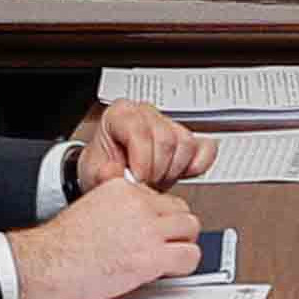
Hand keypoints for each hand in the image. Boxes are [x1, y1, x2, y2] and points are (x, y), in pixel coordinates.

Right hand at [22, 173, 210, 298]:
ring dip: (183, 244)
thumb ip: (117, 206)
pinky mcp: (152, 256)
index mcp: (123, 188)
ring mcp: (147, 229)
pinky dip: (185, 265)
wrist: (48, 261)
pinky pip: (190, 256)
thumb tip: (134, 218)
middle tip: (165, 244)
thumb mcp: (91, 206)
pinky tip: (169, 270)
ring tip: (168, 257)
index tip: (151, 231)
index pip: (160, 196)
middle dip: (175, 229)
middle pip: (181, 209)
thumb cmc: (63, 243)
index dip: (159, 217)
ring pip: (191, 228)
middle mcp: (138, 203)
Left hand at [77, 100, 215, 186]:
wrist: (115, 176)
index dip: (141, 160)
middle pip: (166, 138)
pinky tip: (181, 174)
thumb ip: (102, 173)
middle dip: (157, 169)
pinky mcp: (188, 138)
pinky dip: (197, 165)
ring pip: (185, 144)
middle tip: (146, 183)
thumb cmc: (105, 169)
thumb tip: (113, 172)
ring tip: (157, 179)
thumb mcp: (93, 172)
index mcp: (121, 114)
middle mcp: (146, 114)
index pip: (140, 130)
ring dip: (173, 170)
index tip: (137, 179)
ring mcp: (169, 124)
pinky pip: (205, 148)